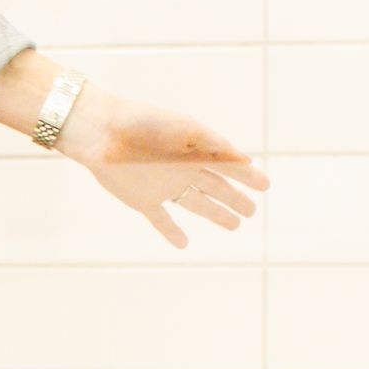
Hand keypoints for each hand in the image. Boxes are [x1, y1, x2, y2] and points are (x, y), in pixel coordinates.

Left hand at [59, 87, 268, 249]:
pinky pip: (161, 220)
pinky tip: (184, 244)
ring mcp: (163, 186)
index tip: (265, 186)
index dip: (247, 176)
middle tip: (252, 211)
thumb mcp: (186, 129)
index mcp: (196, 150)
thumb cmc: (145, 123)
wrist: (102, 131)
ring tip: (234, 225)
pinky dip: (172, 232)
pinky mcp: (142, 199)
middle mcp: (183, 169)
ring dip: (216, 215)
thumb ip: (214, 144)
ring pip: (197, 204)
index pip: (229, 166)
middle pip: (216, 188)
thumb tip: (244, 160)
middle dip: (235, 199)